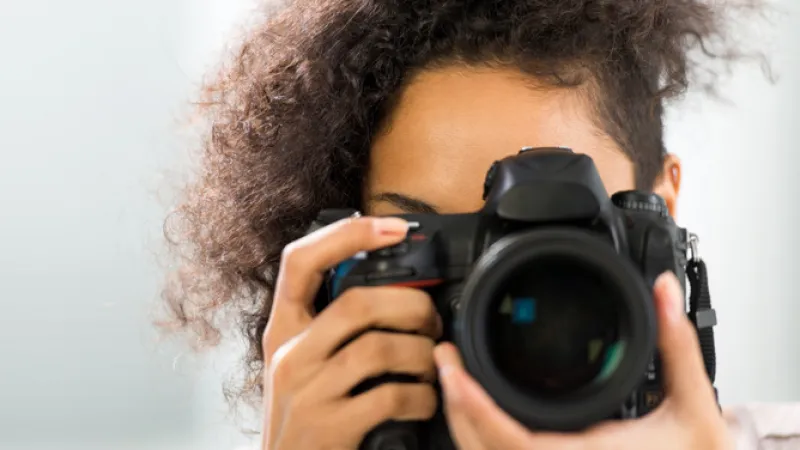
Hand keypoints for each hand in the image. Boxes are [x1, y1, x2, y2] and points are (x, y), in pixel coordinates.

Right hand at [261, 216, 440, 449]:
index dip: (347, 235)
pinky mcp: (328, 426)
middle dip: (411, 306)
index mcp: (282, 331)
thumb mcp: (302, 365)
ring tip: (431, 365)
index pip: (299, 261)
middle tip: (432, 324)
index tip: (393, 228)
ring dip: (421, 354)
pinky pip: (390, 395)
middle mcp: (287, 355)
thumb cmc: (305, 418)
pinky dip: (421, 396)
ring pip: (379, 347)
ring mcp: (305, 391)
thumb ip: (329, 330)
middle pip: (357, 303)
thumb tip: (391, 292)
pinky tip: (424, 401)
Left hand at [434, 272, 731, 449]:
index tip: (452, 368)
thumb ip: (676, 346)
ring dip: (464, 422)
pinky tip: (481, 409)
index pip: (509, 438)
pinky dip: (484, 436)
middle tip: (446, 359)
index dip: (473, 405)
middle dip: (455, 405)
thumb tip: (664, 291)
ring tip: (456, 377)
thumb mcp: (692, 407)